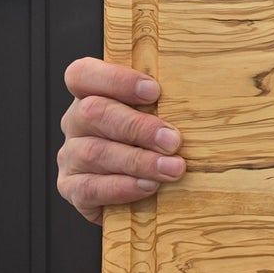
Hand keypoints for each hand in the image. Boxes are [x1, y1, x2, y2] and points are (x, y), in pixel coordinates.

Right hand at [57, 59, 185, 224]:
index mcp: (91, 96)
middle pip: (92, 112)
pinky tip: (148, 187)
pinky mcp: (73, 189)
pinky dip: (122, 187)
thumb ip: (168, 104)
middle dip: (137, 126)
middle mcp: (75, 123)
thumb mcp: (161, 118)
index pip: (83, 74)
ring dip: (138, 161)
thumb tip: (202, 94)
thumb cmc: (156, 147)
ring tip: (171, 169)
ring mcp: (71, 157)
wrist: (143, 197)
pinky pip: (90, 187)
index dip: (116, 79)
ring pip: (94, 152)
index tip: (154, 91)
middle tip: (172, 140)